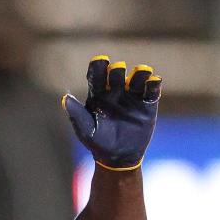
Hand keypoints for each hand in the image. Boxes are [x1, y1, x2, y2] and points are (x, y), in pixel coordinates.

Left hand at [62, 56, 161, 170]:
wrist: (118, 158)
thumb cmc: (98, 142)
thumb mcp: (86, 130)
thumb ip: (77, 114)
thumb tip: (65, 99)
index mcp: (98, 93)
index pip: (97, 74)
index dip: (98, 66)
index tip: (101, 61)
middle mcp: (115, 90)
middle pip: (117, 73)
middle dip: (117, 71)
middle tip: (117, 72)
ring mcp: (132, 95)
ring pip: (137, 78)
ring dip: (140, 73)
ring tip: (142, 72)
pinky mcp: (147, 104)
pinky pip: (152, 90)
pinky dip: (154, 84)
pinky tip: (154, 81)